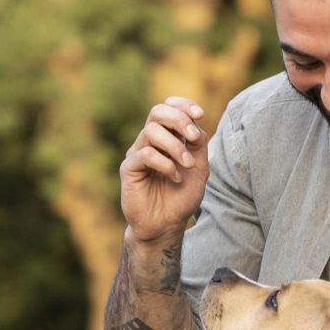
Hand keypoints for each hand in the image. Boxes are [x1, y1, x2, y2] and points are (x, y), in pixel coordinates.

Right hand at [120, 97, 209, 243]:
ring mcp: (138, 154)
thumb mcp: (199, 169)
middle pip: (157, 112)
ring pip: (151, 131)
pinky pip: (145, 154)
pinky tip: (174, 178)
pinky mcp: (129, 168)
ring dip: (175, 146)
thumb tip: (196, 124)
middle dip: (179, 119)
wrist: (166, 225)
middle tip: (193, 138)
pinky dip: (164, 163)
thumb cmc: (181, 198)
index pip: (168, 107)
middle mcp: (150, 142)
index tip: (200, 114)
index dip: (183, 105)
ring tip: (187, 165)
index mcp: (167, 138)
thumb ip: (198, 145)